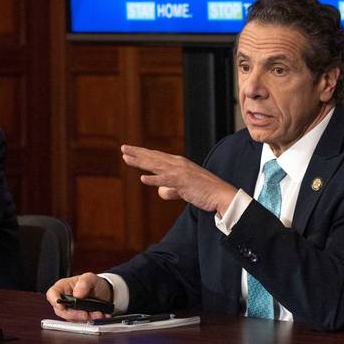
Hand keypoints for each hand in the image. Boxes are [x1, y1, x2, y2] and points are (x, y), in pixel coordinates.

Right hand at [46, 272, 113, 321]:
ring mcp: (71, 309)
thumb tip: (77, 294)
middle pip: (60, 310)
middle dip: (74, 314)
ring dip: (85, 318)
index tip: (62, 306)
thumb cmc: (94, 283)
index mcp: (63, 287)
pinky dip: (91, 320)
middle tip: (85, 314)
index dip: (54, 300)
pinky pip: (81, 322)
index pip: (52, 294)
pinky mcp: (78, 317)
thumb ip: (84, 283)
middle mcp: (65, 299)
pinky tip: (99, 315)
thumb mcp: (90, 278)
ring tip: (97, 313)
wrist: (104, 292)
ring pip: (72, 319)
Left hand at [121, 144, 236, 214]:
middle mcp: (177, 164)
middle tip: (123, 148)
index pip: (156, 156)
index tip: (129, 151)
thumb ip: (171, 189)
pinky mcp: (183, 182)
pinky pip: (165, 180)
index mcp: (178, 163)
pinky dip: (154, 179)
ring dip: (140, 162)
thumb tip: (160, 192)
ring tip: (126, 158)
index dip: (142, 153)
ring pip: (156, 165)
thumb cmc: (203, 191)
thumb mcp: (183, 189)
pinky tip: (143, 178)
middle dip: (137, 153)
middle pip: (153, 157)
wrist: (220, 194)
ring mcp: (180, 172)